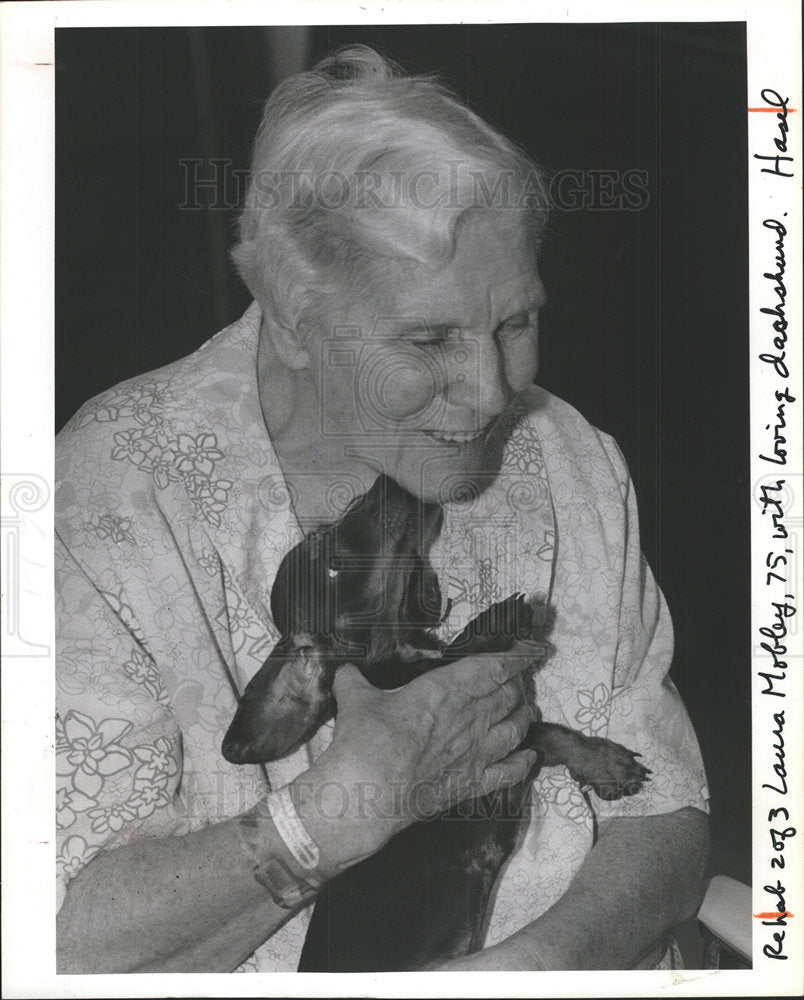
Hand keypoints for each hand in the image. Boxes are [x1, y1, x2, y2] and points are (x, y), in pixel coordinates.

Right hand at [293, 653, 537, 869]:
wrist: (365, 793)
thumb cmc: (364, 741)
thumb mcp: (355, 698)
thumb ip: (355, 680)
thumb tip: (346, 671)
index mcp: (446, 690)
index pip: (493, 666)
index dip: (517, 655)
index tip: (533, 648)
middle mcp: (470, 718)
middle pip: (508, 695)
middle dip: (518, 684)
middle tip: (519, 678)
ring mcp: (475, 753)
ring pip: (515, 729)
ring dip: (525, 716)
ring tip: (528, 708)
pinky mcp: (472, 785)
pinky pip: (510, 772)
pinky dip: (524, 762)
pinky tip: (530, 756)